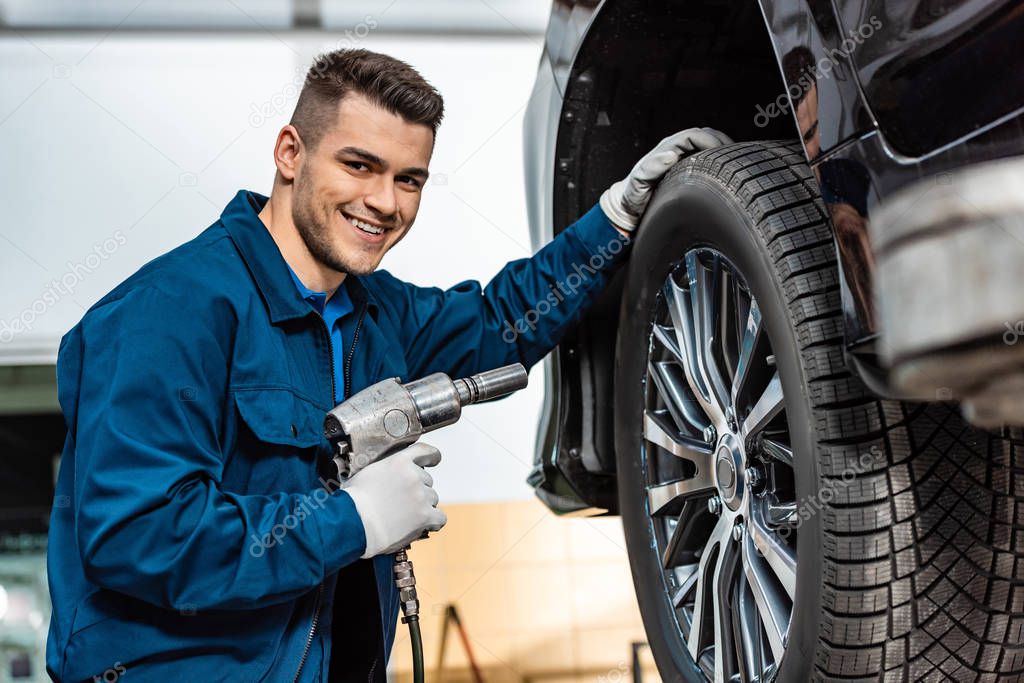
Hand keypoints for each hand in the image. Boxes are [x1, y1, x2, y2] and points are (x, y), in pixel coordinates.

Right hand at [342, 442, 445, 557]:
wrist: (354, 524)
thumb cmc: (354, 502)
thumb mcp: (369, 473)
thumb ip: (387, 469)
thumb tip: (391, 476)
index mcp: (399, 462)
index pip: (424, 451)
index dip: (432, 456)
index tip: (435, 459)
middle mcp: (413, 476)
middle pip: (426, 481)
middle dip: (417, 491)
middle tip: (401, 502)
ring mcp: (421, 496)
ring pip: (432, 499)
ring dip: (423, 507)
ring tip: (404, 516)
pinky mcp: (425, 516)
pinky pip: (439, 518)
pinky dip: (432, 522)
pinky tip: (422, 525)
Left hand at [599, 127, 733, 231]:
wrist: (628, 207)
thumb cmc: (633, 196)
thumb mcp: (639, 182)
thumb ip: (651, 168)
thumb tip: (671, 155)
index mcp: (667, 148)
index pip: (695, 135)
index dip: (711, 141)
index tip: (723, 154)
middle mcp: (675, 149)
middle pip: (705, 135)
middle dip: (722, 142)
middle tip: (734, 158)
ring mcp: (680, 157)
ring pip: (707, 144)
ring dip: (722, 149)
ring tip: (733, 162)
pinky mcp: (685, 167)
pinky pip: (704, 156)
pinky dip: (717, 159)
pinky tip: (724, 170)